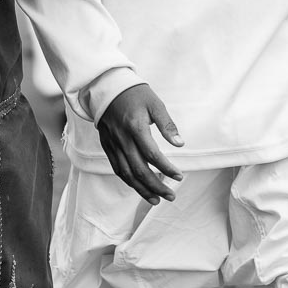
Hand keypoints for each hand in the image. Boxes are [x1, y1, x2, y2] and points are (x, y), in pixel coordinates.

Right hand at [97, 84, 183, 203]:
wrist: (107, 88)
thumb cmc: (135, 94)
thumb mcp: (155, 104)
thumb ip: (167, 125)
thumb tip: (180, 144)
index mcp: (136, 128)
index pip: (153, 155)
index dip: (167, 168)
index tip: (179, 176)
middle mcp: (123, 140)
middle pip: (140, 170)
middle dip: (156, 186)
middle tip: (171, 196)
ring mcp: (113, 145)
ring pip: (127, 174)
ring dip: (142, 189)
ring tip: (156, 200)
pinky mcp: (108, 147)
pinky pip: (117, 169)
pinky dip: (129, 181)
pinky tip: (139, 187)